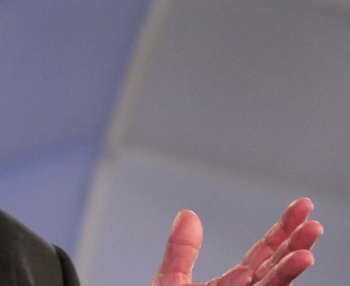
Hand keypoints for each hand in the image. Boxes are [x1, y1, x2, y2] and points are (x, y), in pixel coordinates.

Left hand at [151, 197, 322, 285]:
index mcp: (231, 284)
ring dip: (292, 272)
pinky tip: (288, 274)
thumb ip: (182, 249)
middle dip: (296, 245)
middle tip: (313, 224)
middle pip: (277, 267)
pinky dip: (279, 285)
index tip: (301, 206)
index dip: (282, 230)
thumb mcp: (171, 281)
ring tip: (306, 253)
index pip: (263, 253)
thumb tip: (188, 215)